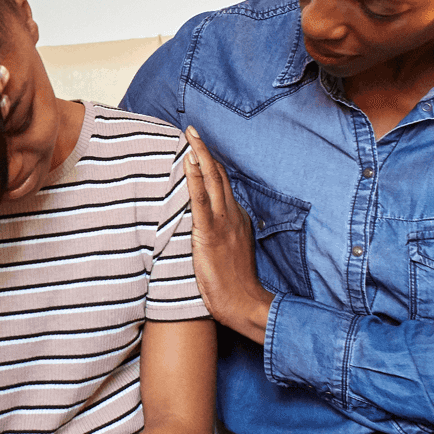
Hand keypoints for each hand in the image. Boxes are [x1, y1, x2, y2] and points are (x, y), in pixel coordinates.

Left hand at [183, 126, 273, 343]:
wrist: (245, 303)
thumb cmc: (235, 283)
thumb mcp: (233, 251)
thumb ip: (225, 233)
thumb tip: (210, 225)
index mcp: (237, 218)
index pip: (223, 185)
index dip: (211, 165)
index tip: (200, 147)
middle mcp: (232, 215)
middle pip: (219, 175)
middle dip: (206, 150)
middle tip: (192, 130)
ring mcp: (222, 222)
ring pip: (212, 181)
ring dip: (200, 155)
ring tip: (189, 136)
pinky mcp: (210, 234)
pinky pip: (201, 200)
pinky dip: (194, 178)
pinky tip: (188, 162)